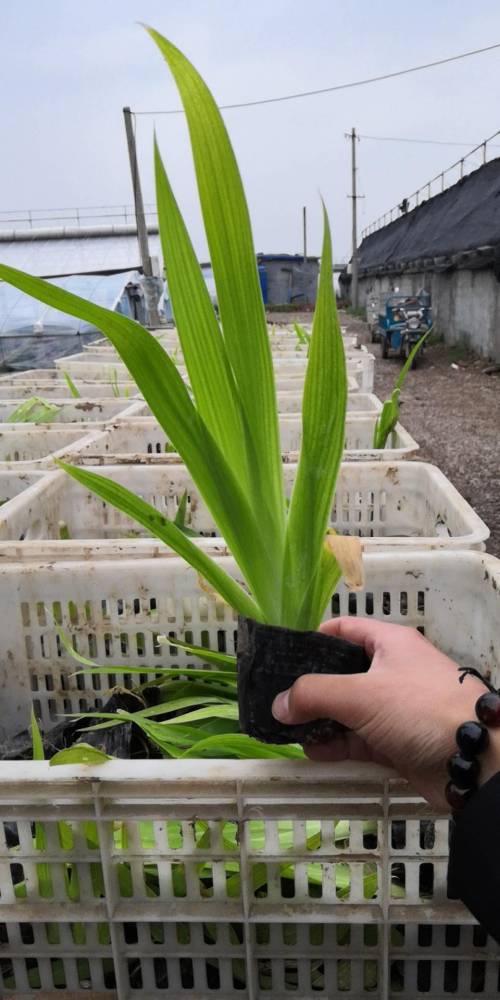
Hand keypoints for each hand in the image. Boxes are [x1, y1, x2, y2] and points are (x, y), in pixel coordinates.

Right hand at [272, 617, 499, 809]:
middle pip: (342, 672)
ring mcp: (395, 708)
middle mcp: (392, 670)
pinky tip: (310, 751)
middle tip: (277, 699)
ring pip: (347, 709)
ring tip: (286, 728)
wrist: (473, 759)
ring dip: (319, 719)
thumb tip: (278, 704)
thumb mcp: (361, 694)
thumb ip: (314, 695)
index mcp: (389, 643)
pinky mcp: (397, 742)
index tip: (283, 656)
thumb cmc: (420, 709)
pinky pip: (357, 739)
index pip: (344, 629)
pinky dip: (335, 744)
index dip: (313, 639)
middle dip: (311, 686)